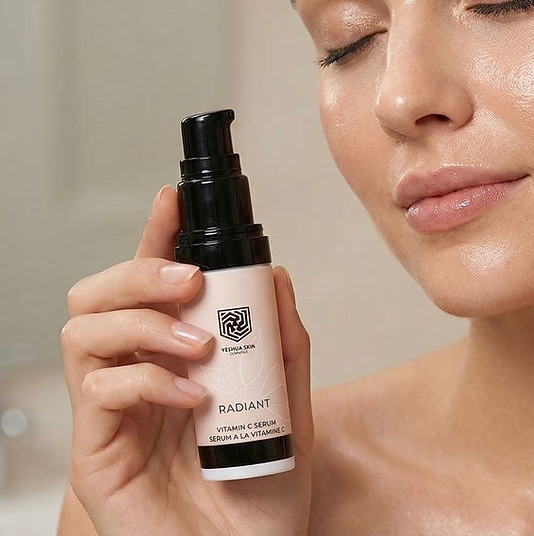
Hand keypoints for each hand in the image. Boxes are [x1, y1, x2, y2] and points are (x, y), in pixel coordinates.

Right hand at [60, 185, 313, 535]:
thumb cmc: (264, 494)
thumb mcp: (290, 407)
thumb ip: (283, 343)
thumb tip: (277, 274)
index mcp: (176, 359)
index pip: (152, 286)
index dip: (157, 236)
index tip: (174, 198)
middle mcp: (136, 377)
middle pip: (98, 295)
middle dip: (141, 270)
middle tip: (191, 280)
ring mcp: (111, 414)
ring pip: (83, 330)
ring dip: (143, 322)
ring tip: (198, 343)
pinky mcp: (96, 454)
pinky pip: (97, 390)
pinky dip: (146, 379)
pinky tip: (189, 395)